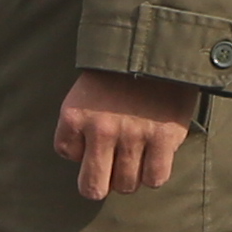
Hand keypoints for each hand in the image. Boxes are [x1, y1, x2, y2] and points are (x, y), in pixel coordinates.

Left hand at [56, 72, 202, 199]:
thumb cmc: (120, 71)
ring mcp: (133, 135)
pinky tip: (156, 157)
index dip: (82, 147)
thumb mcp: (86, 91)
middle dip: (101, 183)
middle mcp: (100, 129)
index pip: (68, 153)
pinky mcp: (163, 138)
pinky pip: (154, 178)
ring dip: (131, 177)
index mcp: (74, 115)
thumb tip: (89, 160)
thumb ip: (81, 124)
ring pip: (126, 185)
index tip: (95, 132)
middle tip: (112, 171)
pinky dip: (154, 173)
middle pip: (93, 187)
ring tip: (138, 157)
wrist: (159, 44)